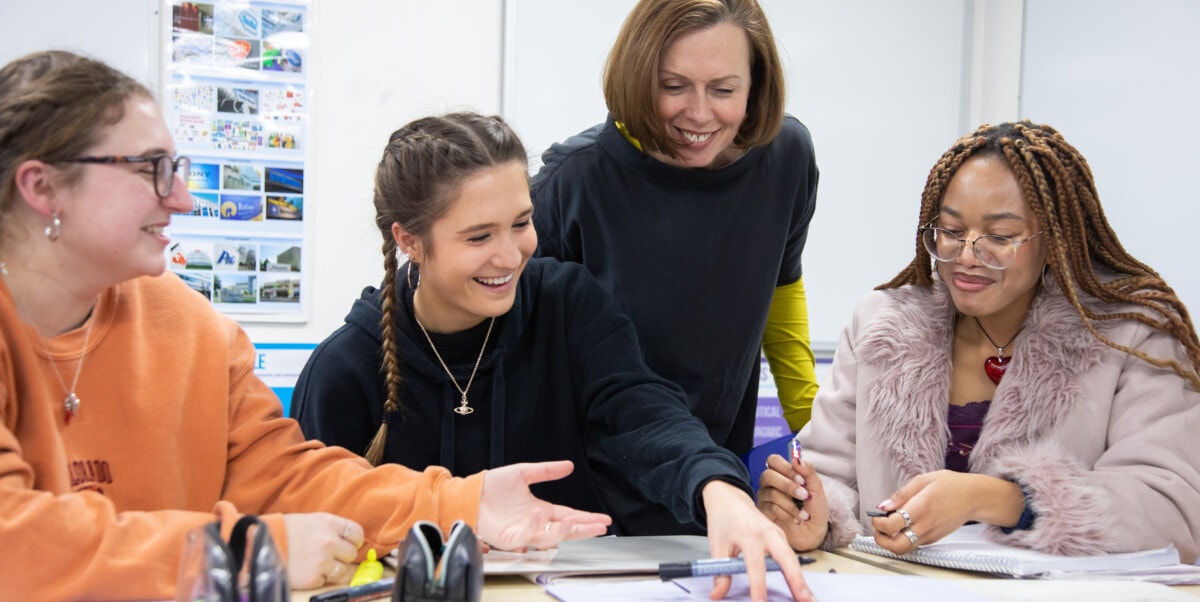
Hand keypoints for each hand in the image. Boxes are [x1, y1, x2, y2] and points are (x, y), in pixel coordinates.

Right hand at [283, 513, 363, 589]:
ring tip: (319, 564)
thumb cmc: (286, 531)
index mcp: (329, 523)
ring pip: (344, 571)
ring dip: (335, 569)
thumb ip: (332, 529)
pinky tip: (308, 570)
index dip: (354, 540)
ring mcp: (322, 561)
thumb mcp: (312, 520)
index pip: (357, 533)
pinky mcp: (314, 578)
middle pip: (351, 553)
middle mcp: (328, 542)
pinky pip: (327, 581)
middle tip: (330, 555)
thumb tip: (351, 541)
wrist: (260, 544)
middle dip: (343, 556)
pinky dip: (320, 578)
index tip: (349, 543)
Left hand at [477, 460, 611, 550]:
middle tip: (600, 527)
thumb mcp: (523, 472)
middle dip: (583, 530)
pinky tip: (540, 514)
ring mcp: (523, 532)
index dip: (586, 519)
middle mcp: (535, 523)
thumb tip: (569, 466)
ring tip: (571, 520)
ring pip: (549, 538)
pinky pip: (527, 537)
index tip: (603, 520)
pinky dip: (535, 527)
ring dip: (561, 531)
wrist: (470, 492)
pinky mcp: (509, 539)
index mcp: (540, 510)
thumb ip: (546, 471)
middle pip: (565, 531)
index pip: (568, 516)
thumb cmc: (492, 485)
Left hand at [702, 481, 814, 601]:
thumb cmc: (723, 521)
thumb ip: (720, 572)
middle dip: (796, 581)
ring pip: (793, 559)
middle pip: (786, 558)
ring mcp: (778, 534)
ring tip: (809, 600)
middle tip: (805, 600)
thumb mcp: (716, 545)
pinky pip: (791, 557)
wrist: (729, 498)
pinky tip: (801, 590)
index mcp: (749, 534)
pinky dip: (797, 574)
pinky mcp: (782, 537)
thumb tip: (717, 595)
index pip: (755, 564)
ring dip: (802, 580)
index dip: (758, 586)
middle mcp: (768, 533)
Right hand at [756, 453, 829, 551]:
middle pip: (768, 475)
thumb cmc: (815, 511)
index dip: (786, 468)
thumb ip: (808, 472)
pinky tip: (795, 519)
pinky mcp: (764, 513)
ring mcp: (766, 498)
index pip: (774, 461)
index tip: (802, 480)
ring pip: (771, 493)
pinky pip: (771, 508)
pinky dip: (787, 514)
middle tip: (804, 495)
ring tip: (803, 513)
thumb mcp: (817, 490)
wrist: (814, 534)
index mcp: (783, 474)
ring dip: (791, 504)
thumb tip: (797, 459)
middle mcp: (771, 484)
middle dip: (788, 486)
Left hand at [870, 470, 1022, 554]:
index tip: (876, 516)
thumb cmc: (950, 486)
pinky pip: (913, 544)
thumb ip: (901, 495)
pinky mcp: (933, 539)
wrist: (974, 497)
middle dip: (881, 540)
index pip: (893, 526)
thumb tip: (883, 506)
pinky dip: (902, 538)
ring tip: (889, 526)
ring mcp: (930, 535)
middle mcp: (926, 526)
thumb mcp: (923, 480)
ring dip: (891, 541)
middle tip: (879, 528)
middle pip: (897, 547)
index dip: (878, 523)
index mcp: (921, 508)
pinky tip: (903, 525)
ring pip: (905, 549)